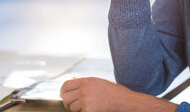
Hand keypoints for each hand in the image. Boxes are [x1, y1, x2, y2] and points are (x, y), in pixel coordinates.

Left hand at [60, 77, 177, 111]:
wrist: (126, 101)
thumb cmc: (115, 93)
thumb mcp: (99, 83)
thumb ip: (86, 85)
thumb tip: (72, 89)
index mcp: (87, 81)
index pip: (66, 85)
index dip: (63, 92)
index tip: (64, 96)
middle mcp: (85, 89)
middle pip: (66, 98)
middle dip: (68, 104)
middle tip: (74, 106)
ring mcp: (86, 100)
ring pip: (72, 108)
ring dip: (77, 110)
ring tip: (89, 108)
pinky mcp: (89, 111)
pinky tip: (94, 110)